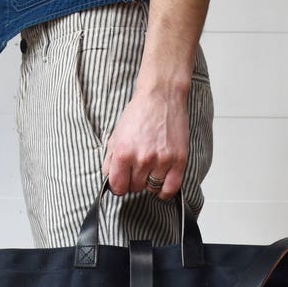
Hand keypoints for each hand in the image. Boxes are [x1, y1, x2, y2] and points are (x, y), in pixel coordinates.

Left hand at [102, 86, 188, 200]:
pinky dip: (165, 191)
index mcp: (123, 153)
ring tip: (151, 168)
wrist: (162, 95)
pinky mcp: (178, 160)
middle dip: (134, 180)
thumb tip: (109, 180)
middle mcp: (142, 159)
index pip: (117, 187)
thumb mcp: (116, 136)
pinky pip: (170, 189)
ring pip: (151, 189)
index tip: (123, 181)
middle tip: (138, 167)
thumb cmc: (139, 114)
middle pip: (135, 188)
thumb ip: (110, 160)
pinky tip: (161, 183)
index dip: (119, 186)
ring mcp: (161, 161)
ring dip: (150, 182)